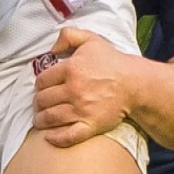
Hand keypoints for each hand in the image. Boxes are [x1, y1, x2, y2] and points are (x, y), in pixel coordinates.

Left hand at [32, 26, 133, 147]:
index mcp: (70, 69)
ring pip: (50, 118)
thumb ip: (68, 36)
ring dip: (41, 121)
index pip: (41, 81)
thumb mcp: (91, 40)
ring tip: (40, 121)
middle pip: (43, 100)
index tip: (41, 89)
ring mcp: (81, 109)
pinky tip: (49, 137)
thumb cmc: (112, 62)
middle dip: (38, 103)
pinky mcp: (90, 125)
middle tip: (40, 105)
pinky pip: (68, 136)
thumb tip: (51, 49)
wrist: (135, 84)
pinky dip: (55, 138)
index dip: (39, 86)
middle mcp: (73, 89)